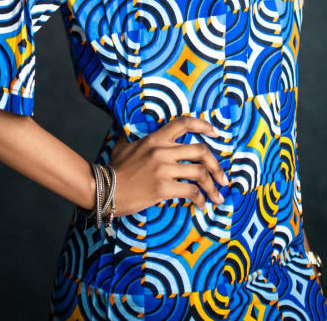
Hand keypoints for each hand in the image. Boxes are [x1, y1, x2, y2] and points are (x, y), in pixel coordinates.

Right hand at [109, 115, 227, 216]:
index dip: (203, 126)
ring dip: (212, 186)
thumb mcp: (123, 146)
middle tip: (223, 178)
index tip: (216, 133)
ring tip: (217, 196)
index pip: (184, 123)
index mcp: (155, 138)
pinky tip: (201, 204)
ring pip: (199, 173)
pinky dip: (200, 198)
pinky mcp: (162, 188)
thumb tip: (126, 129)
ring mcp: (163, 169)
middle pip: (200, 151)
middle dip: (216, 165)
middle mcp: (162, 150)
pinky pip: (190, 191)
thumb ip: (132, 137)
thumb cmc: (113, 168)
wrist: (104, 189)